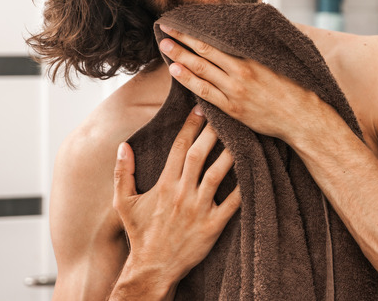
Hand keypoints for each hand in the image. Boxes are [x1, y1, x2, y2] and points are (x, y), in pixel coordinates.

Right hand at [112, 106, 240, 284]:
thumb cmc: (141, 234)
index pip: (179, 148)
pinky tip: (255, 170)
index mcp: (164, 184)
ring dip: (230, 153)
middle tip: (226, 114)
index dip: (191, 126)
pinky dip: (244, 186)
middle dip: (213, 132)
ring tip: (243, 136)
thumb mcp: (123, 203)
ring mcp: (199, 209)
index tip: (200, 109)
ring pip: (218, 174)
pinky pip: (233, 203)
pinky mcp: (213, 225)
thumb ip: (122, 173)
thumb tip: (123, 146)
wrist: (153, 268)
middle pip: (200, 154)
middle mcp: (182, 193)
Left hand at [158, 25, 324, 140]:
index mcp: (252, 58)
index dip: (196, 30)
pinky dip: (188, 80)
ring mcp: (234, 91)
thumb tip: (254, 21)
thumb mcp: (278, 60)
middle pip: (204, 51)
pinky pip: (205, 92)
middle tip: (165, 27)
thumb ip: (261, 44)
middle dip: (182, 38)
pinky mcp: (232, 109)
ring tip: (165, 46)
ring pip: (201, 70)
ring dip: (180, 56)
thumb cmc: (294, 87)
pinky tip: (176, 71)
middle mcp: (241, 72)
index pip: (217, 39)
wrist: (302, 117)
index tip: (182, 20)